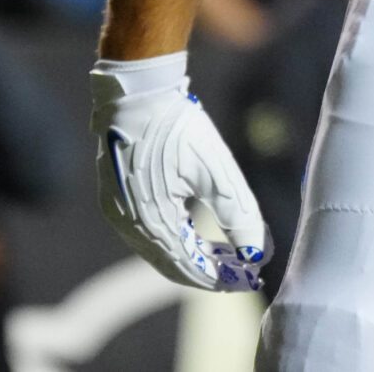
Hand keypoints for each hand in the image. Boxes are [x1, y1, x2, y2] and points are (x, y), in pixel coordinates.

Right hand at [92, 54, 266, 290]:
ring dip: (190, 255)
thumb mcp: (216, 171)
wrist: (138, 93)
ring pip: (158, 250)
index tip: (247, 280)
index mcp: (151, 222)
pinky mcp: (115, 199)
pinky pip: (146, 232)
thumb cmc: (178, 127)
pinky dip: (172, 238)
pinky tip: (195, 231)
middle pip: (171, 263)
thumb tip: (258, 254)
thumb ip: (239, 216)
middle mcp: (128, 225)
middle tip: (239, 271)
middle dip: (207, 270)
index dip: (219, 278)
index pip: (189, 267)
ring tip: (224, 254)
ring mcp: (117, 213)